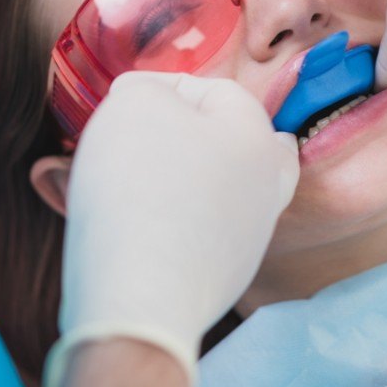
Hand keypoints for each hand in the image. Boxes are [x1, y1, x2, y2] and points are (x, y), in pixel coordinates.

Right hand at [44, 71, 297, 386]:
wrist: (140, 298)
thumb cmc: (140, 187)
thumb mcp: (135, 104)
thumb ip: (145, 88)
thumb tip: (147, 101)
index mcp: (257, 137)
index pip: (213, 89)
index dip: (160, 87)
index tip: (119, 103)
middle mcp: (267, 186)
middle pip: (235, 142)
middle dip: (189, 133)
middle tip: (149, 137)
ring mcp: (250, 237)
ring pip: (216, 189)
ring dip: (174, 178)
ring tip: (122, 181)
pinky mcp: (223, 278)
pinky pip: (196, 232)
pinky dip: (169, 220)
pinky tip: (131, 224)